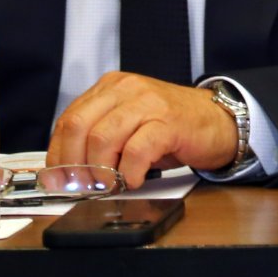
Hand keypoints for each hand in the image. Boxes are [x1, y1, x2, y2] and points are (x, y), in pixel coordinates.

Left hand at [46, 72, 238, 185]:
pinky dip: (129, 172)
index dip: (58, 156)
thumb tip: (64, 174)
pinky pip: (136, 150)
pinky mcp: (168, 121)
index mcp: (110, 88)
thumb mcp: (128, 127)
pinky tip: (134, 179)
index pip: (68, 120)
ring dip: (101, 171)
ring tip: (111, 185)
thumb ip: (97, 140)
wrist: (219, 122)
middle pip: (78, 126)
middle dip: (74, 165)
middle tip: (83, 188)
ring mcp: (148, 102)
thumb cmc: (171, 129)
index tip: (59, 182)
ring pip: (102, 138)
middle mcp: (126, 89)